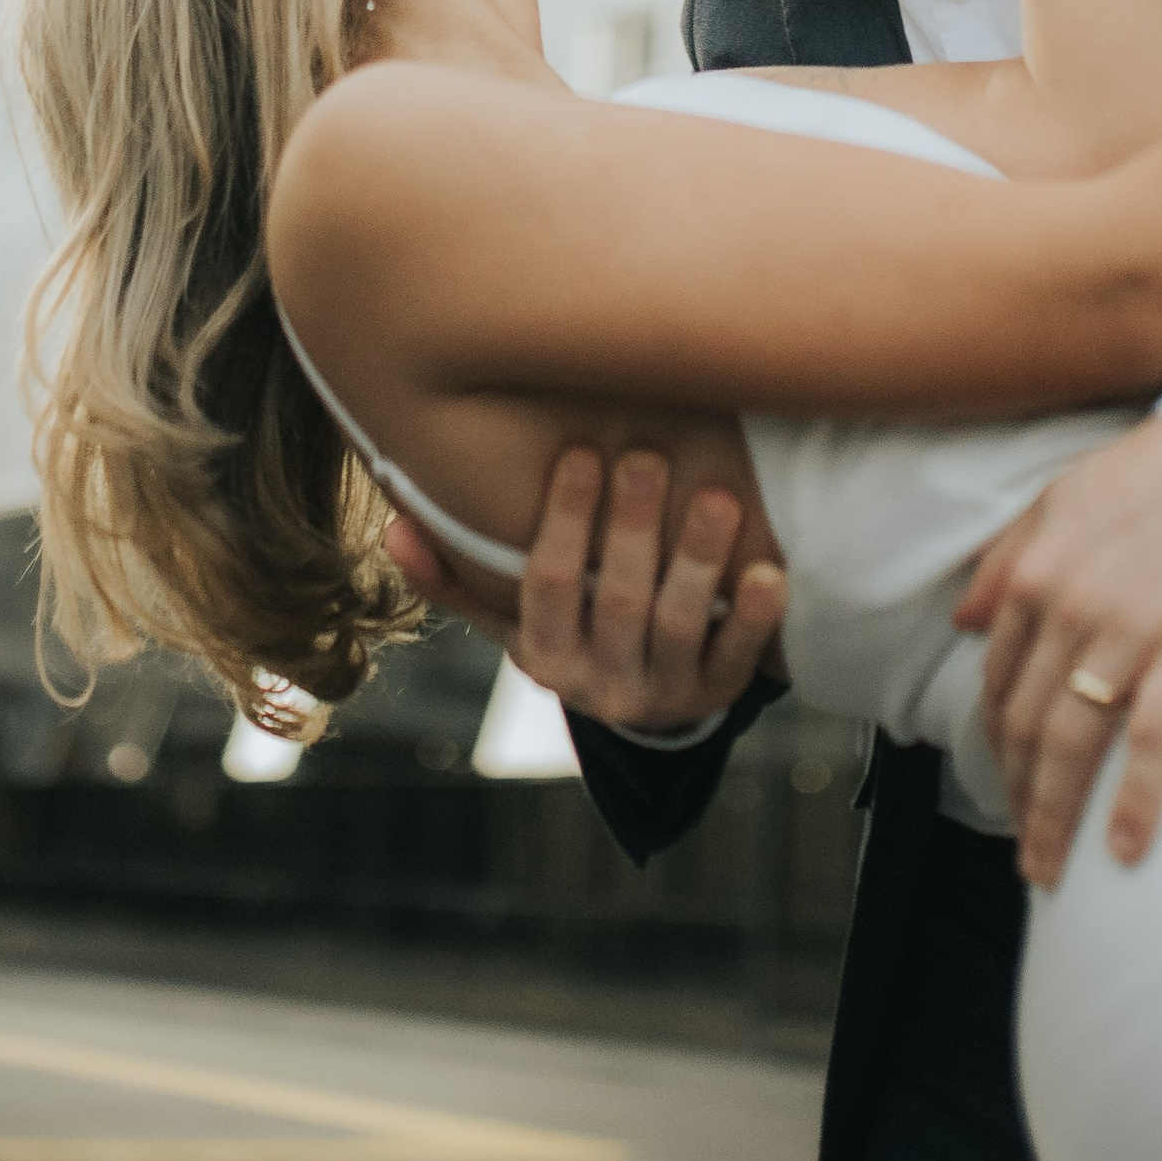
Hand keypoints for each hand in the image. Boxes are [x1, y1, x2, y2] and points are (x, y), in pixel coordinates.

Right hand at [383, 447, 786, 731]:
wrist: (641, 708)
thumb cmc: (569, 632)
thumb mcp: (508, 618)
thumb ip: (453, 577)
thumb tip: (392, 528)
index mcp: (544, 655)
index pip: (548, 584)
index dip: (563, 520)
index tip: (580, 452)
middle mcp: (600, 682)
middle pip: (618, 597)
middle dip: (632, 526)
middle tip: (646, 455)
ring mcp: (662, 693)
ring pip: (680, 623)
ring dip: (698, 559)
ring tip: (717, 496)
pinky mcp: (717, 695)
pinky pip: (738, 659)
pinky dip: (756, 619)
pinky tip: (770, 571)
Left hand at [953, 419, 1161, 886]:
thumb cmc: (1154, 476)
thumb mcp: (1060, 499)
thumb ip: (1007, 560)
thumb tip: (962, 621)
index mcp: (1033, 576)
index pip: (998, 684)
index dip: (996, 746)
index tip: (1005, 787)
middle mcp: (1069, 610)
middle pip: (1026, 727)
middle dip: (1018, 800)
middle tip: (1025, 856)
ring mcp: (1130, 635)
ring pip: (1073, 746)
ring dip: (1055, 819)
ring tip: (1050, 871)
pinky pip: (1153, 744)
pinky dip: (1134, 803)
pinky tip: (1123, 852)